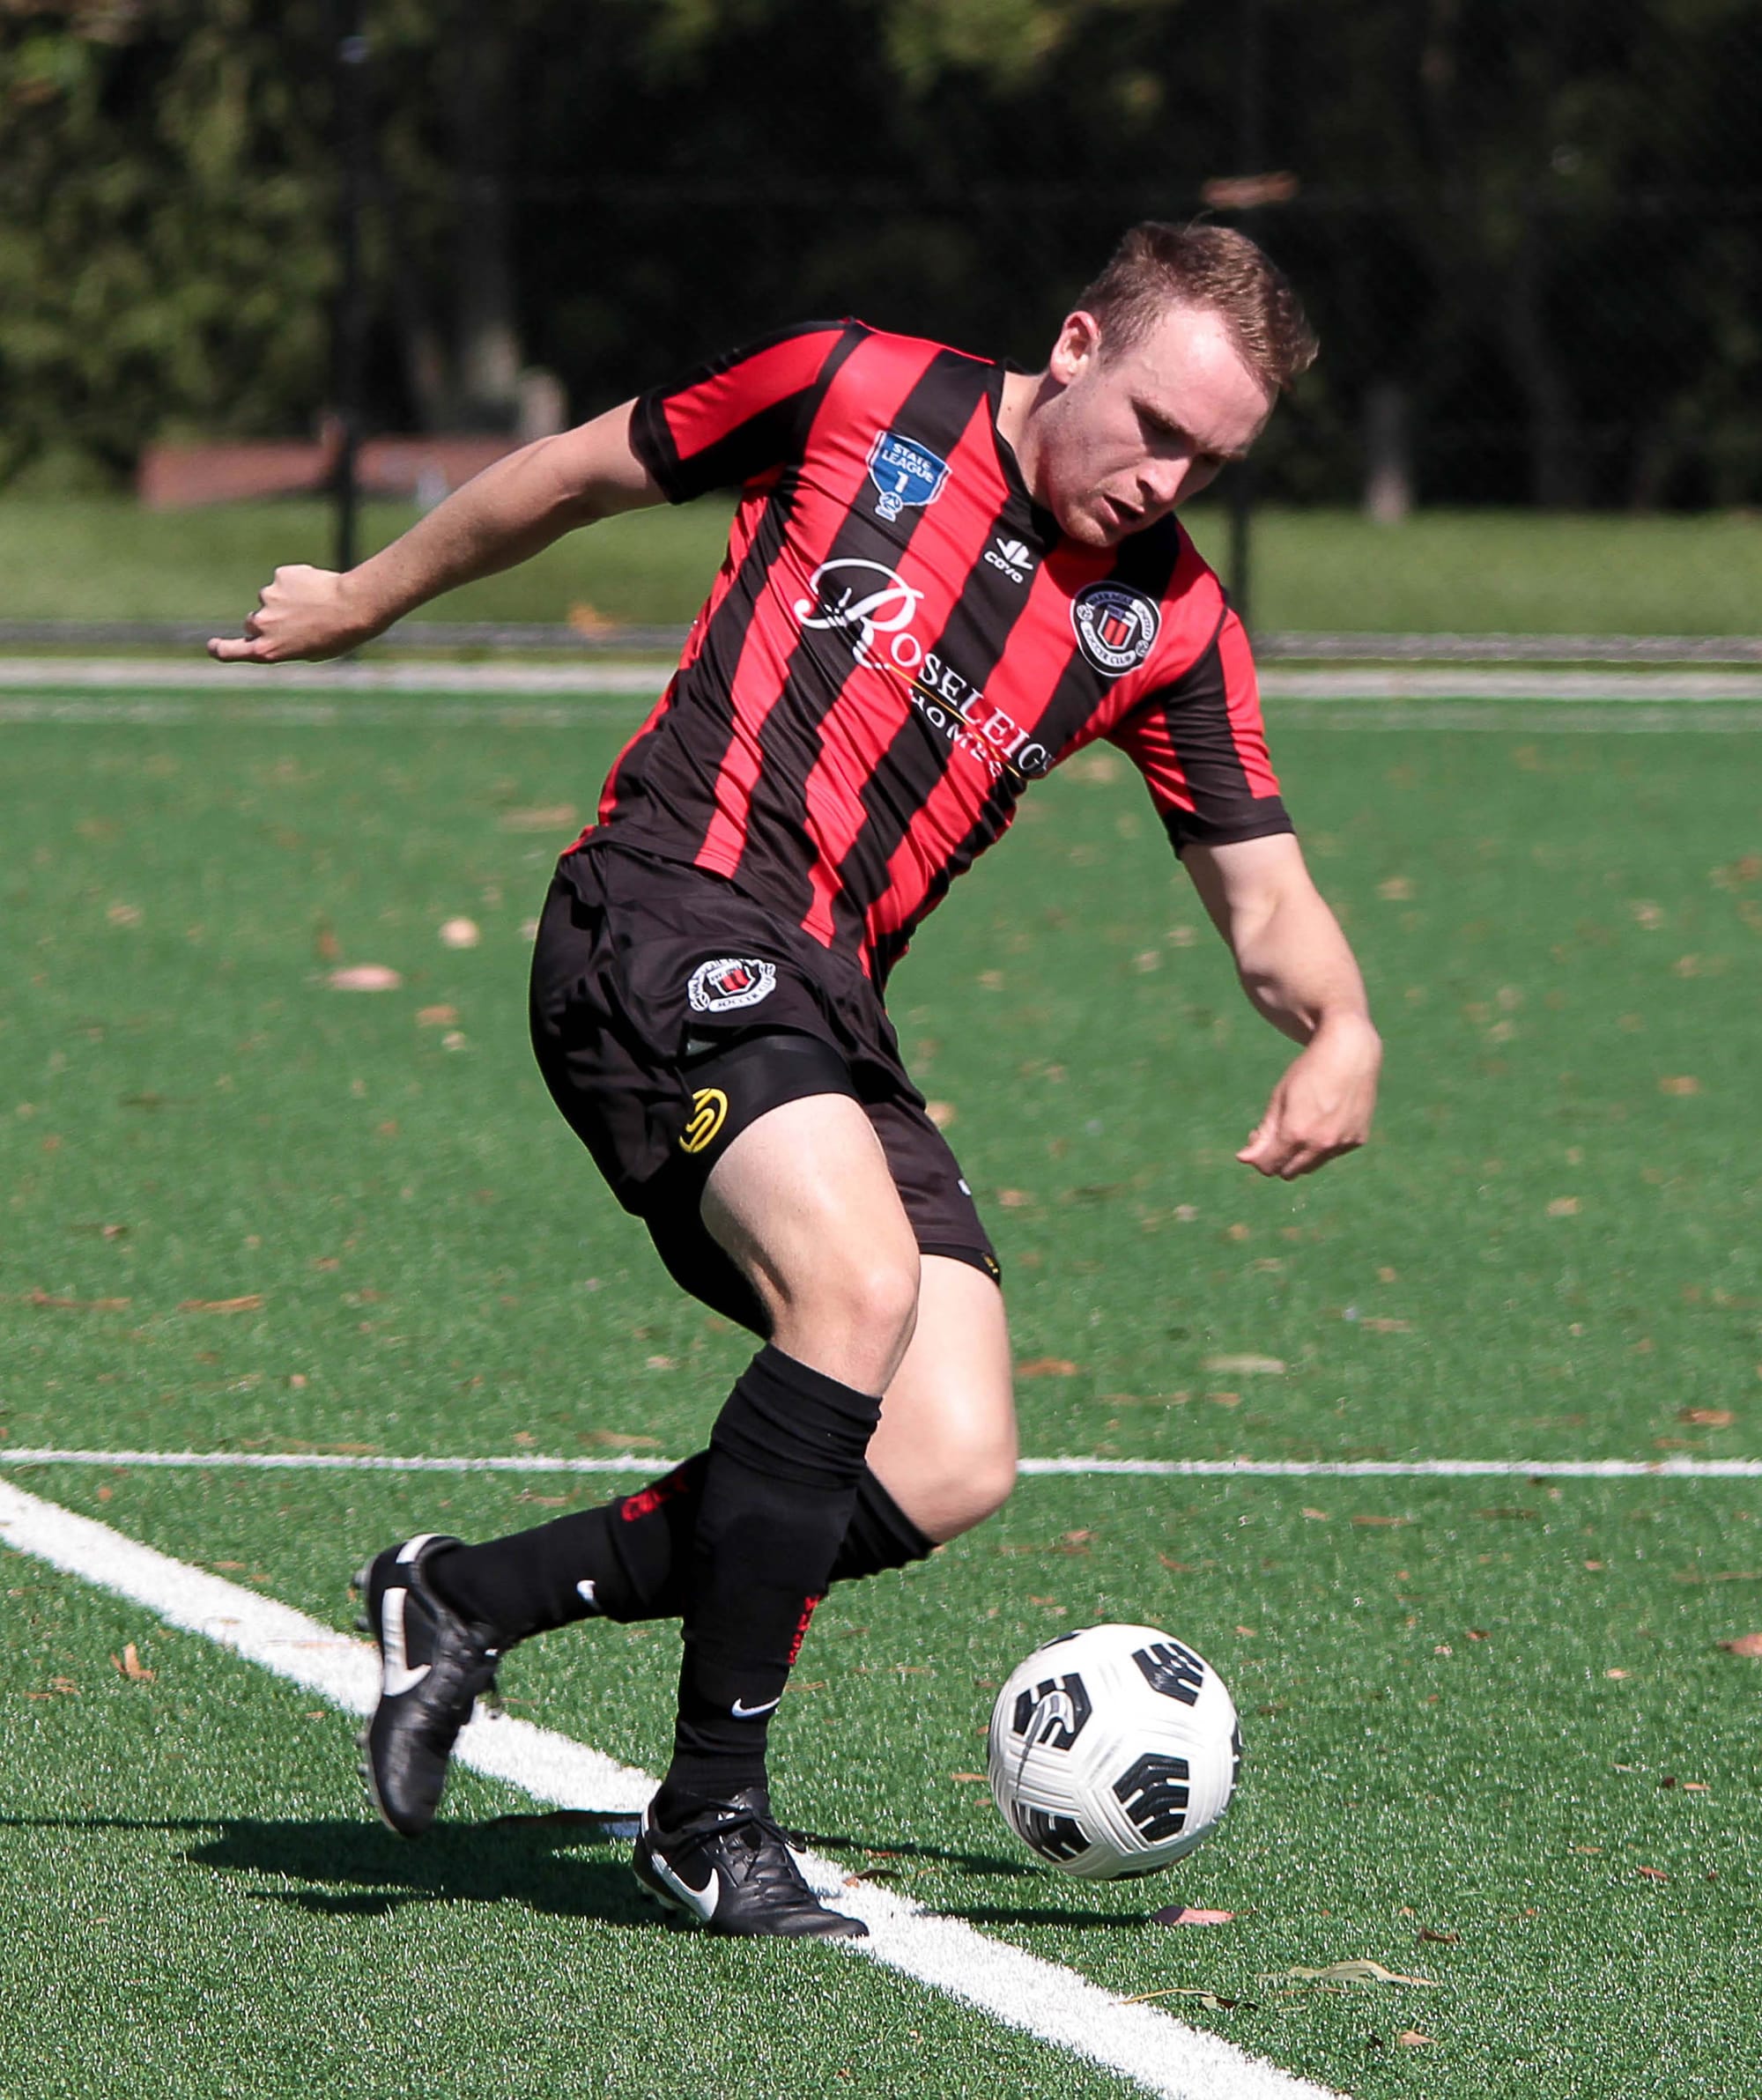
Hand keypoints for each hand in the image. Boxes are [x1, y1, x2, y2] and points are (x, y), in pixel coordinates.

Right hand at [207, 566, 378, 664]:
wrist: (353, 607)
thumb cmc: (338, 636)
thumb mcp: (310, 652)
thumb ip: (285, 644)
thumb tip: (276, 631)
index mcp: (267, 651)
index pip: (230, 652)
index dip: (219, 648)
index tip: (213, 645)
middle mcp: (261, 625)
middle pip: (252, 622)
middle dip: (268, 621)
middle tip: (298, 623)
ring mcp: (267, 598)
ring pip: (271, 599)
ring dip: (287, 601)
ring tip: (315, 606)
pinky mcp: (279, 577)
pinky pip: (284, 580)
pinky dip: (296, 583)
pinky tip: (317, 589)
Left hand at [1237, 1013, 1380, 1179]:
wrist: (1351, 1053)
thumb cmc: (1309, 1072)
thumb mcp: (1279, 1099)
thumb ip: (1263, 1133)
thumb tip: (1243, 1160)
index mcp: (1295, 1133)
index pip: (1268, 1165)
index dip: (1257, 1158)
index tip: (1257, 1140)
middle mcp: (1320, 1144)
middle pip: (1288, 1172)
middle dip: (1277, 1158)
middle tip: (1277, 1133)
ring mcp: (1341, 1144)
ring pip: (1311, 1166)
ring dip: (1300, 1154)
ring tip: (1302, 1123)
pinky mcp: (1357, 1140)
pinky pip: (1332, 1153)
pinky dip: (1324, 1144)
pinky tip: (1326, 1117)